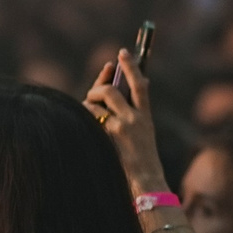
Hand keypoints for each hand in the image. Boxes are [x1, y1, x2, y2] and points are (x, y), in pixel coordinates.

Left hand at [86, 48, 170, 193]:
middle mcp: (134, 118)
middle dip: (97, 88)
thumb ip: (135, 112)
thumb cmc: (142, 157)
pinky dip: (86, 119)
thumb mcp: (144, 131)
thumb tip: (131, 89)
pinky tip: (86, 126)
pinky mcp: (108, 137)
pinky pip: (90, 119)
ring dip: (88, 106)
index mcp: (145, 115)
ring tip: (89, 115)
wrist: (146, 180)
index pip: (139, 84)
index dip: (130, 66)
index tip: (122, 52)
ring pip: (96, 104)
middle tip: (93, 95)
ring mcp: (121, 128)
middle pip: (110, 90)